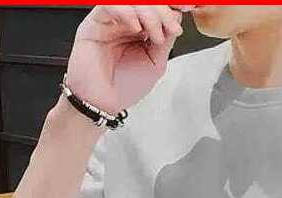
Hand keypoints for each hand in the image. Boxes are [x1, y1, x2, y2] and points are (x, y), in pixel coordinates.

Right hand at [65, 5, 184, 114]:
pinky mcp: (95, 23)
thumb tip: (177, 18)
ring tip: (154, 34)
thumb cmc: (124, 88)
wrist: (104, 103)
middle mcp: (127, 23)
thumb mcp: (155, 64)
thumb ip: (166, 40)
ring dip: (149, 13)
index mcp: (141, 31)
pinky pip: (109, 5)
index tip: (186, 8)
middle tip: (170, 27)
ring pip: (130, 1)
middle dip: (162, 11)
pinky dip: (126, 12)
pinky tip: (135, 27)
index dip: (170, 7)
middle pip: (146, 2)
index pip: (156, 9)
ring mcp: (111, 21)